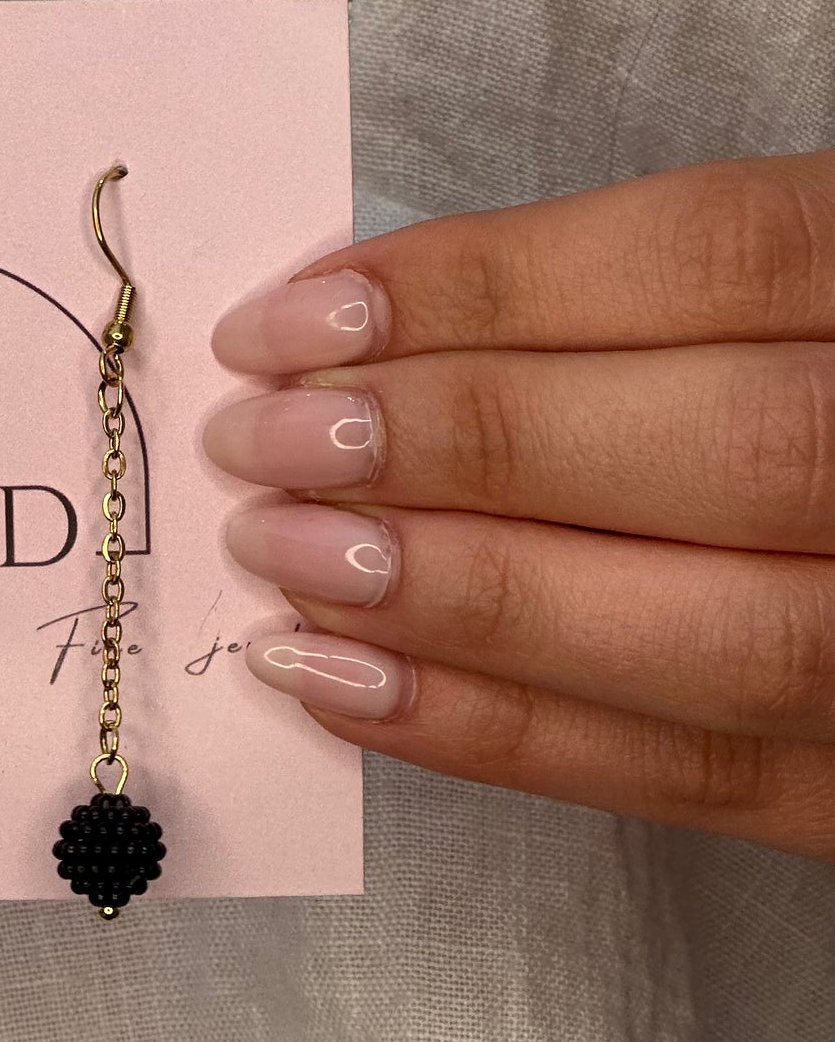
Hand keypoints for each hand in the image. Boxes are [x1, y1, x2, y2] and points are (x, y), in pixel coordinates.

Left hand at [203, 150, 834, 861]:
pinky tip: (341, 686)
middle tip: (260, 442)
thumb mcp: (784, 299)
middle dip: (460, 443)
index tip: (291, 320)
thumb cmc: (808, 392)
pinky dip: (495, 737)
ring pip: (715, 640)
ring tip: (280, 557)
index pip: (714, 260)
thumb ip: (633, 309)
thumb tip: (359, 341)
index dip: (484, 286)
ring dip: (460, 599)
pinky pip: (690, 781)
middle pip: (730, 450)